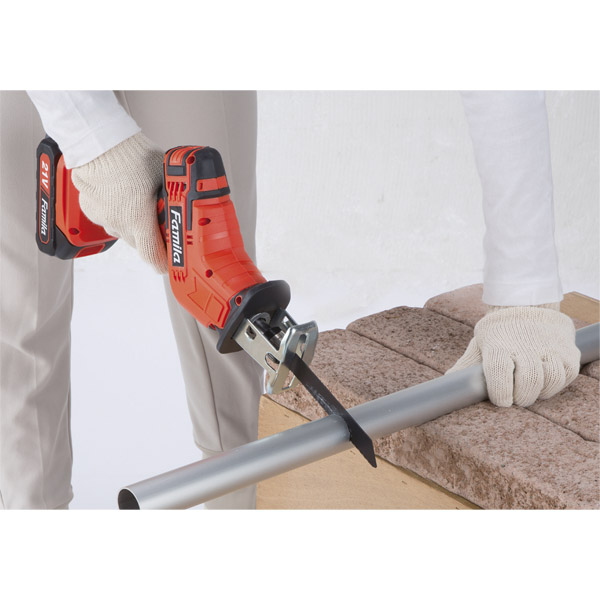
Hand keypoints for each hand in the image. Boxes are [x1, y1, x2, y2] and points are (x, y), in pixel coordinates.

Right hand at [71, 132, 167, 272]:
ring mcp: (103, 217)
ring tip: (140, 201)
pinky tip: (124, 195)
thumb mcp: (164, 177)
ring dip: (134, 223)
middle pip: (140, 244)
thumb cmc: (131, 155)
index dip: (164, 263)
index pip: (152, 257)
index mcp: (138, 220)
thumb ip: (173, 197)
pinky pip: (109, 218)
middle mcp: (118, 223)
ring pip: (123, 231)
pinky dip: (118, 212)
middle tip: (161, 223)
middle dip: (152, 238)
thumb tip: (184, 204)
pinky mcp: (90, 209)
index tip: (172, 262)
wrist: (99, 141)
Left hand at [446, 303, 579, 406]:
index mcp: (498, 345)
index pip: (499, 372)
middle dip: (521, 397)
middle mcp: (525, 345)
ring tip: (530, 389)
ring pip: (550, 380)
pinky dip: (556, 383)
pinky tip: (545, 379)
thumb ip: (466, 366)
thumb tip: (447, 383)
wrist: (526, 304)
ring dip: (540, 391)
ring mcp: (549, 347)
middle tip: (516, 397)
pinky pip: (566, 376)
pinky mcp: (568, 350)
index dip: (501, 392)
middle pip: (528, 381)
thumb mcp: (480, 344)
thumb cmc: (499, 332)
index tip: (502, 401)